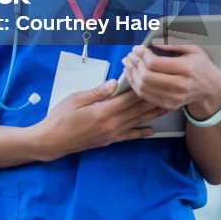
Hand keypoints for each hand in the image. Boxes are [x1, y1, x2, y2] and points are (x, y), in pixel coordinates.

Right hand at [37, 79, 165, 160]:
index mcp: (103, 111)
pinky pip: (130, 136)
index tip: (151, 78)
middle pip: (138, 111)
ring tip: (167, 107)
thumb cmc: (60, 118)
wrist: (53, 141)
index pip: (128, 98)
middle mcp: (112, 124)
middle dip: (153, 100)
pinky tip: (152, 130)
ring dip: (153, 114)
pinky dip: (142, 132)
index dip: (141, 88)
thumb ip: (97, 92)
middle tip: (168, 91)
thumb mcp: (75, 99)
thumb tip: (114, 83)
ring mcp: (112, 134)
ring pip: (138, 122)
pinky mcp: (110, 140)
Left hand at [122, 38, 220, 115]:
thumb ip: (173, 43)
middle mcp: (180, 86)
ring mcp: (174, 98)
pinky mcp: (169, 105)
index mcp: (186, 69)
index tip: (138, 48)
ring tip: (128, 63)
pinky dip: (135, 85)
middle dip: (134, 63)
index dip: (142, 55)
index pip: (155, 63)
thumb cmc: (200, 65)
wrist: (211, 90)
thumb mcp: (193, 49)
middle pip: (146, 76)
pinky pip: (145, 96)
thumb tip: (154, 41)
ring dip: (131, 74)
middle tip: (130, 55)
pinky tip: (132, 75)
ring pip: (143, 87)